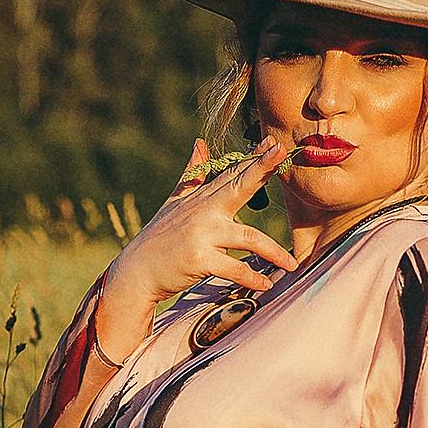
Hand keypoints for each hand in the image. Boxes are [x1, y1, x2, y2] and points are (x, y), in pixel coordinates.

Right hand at [106, 136, 296, 306]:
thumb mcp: (174, 201)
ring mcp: (201, 236)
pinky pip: (234, 269)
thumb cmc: (159, 238)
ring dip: (273, 251)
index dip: (255, 158)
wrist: (136, 271)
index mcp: (201, 198)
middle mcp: (203, 212)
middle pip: (239, 187)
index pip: (232, 174)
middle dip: (262, 169)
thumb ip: (192, 174)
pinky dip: (251, 278)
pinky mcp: (199, 260)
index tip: (274, 142)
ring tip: (291, 264)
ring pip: (247, 238)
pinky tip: (266, 284)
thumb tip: (199, 143)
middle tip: (283, 153)